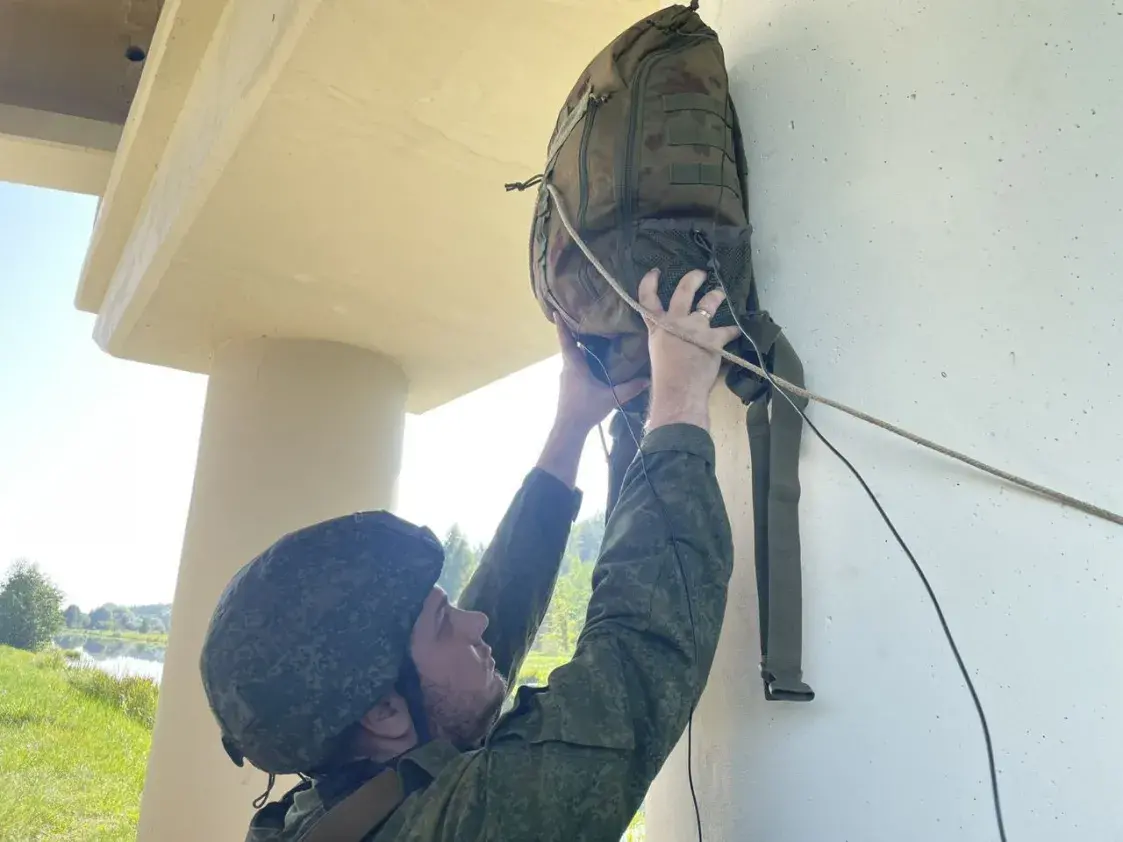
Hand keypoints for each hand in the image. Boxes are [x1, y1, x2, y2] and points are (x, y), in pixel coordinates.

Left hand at [553, 317, 649, 433]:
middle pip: (570, 347)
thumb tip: (647, 379)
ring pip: (572, 358)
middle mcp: (567, 368)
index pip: (566, 341)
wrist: (569, 429)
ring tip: (592, 339)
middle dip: (574, 334)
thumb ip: (629, 388)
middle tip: (584, 320)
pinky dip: (580, 360)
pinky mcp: (567, 386)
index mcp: (574, 365)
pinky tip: (592, 363)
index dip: (561, 326)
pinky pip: (574, 367)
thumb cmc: (586, 409)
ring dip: (579, 348)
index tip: (556, 312)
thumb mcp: (610, 398)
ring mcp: (566, 378)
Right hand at [639, 269, 739, 431]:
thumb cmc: (665, 378)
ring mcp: (696, 328)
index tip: (655, 272)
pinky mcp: (714, 339)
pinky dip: (733, 330)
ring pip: (708, 303)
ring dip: (716, 296)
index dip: (649, 283)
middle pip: (683, 291)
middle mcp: (676, 321)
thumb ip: (666, 339)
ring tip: (721, 293)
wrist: (679, 390)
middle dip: (693, 278)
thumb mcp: (657, 353)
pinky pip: (728, 330)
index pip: (647, 299)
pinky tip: (738, 330)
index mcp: (658, 327)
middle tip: (700, 273)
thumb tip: (674, 338)